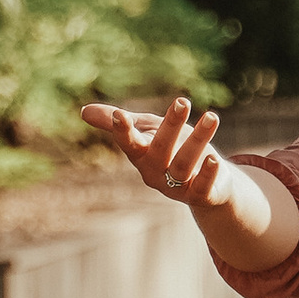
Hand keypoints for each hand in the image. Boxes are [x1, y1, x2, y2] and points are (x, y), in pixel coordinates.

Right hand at [79, 93, 227, 208]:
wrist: (203, 184)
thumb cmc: (170, 150)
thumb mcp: (147, 132)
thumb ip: (119, 122)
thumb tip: (83, 111)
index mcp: (141, 156)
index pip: (129, 143)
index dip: (123, 131)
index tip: (120, 115)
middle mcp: (156, 173)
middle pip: (160, 149)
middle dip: (171, 126)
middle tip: (182, 101)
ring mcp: (177, 186)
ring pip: (184, 165)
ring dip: (198, 141)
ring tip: (212, 117)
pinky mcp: (200, 195)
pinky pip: (202, 187)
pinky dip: (208, 174)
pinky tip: (215, 158)